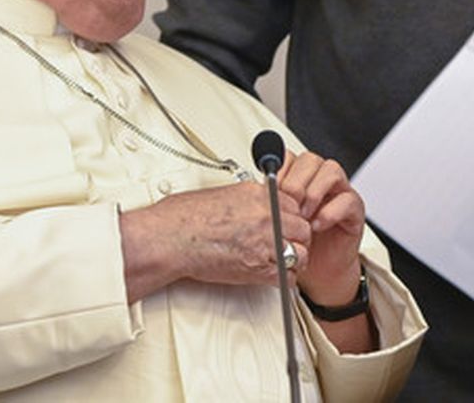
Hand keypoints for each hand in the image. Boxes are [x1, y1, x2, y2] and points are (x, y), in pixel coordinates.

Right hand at [120, 181, 310, 300]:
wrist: (170, 238)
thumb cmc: (184, 217)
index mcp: (256, 194)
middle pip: (302, 227)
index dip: (290, 215)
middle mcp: (265, 216)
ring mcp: (263, 242)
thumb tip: (257, 205)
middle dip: (297, 236)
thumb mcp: (223, 193)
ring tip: (285, 261)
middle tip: (288, 243)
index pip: (293, 203)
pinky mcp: (257, 268)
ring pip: (301, 253)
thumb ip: (248, 199)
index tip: (286, 223)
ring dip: (295, 258)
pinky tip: (277, 276)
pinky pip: (287, 277)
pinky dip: (285, 279)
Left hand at [277, 152, 364, 304]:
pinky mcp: (354, 209)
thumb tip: (259, 190)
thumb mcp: (278, 220)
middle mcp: (320, 180)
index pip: (289, 156)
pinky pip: (347, 199)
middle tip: (288, 207)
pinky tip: (317, 226)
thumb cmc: (297, 244)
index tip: (271, 191)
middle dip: (295, 183)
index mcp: (300, 177)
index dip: (279, 171)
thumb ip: (272, 201)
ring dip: (313, 193)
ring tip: (303, 217)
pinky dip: (329, 212)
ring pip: (331, 171)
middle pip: (310, 160)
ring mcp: (339, 191)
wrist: (317, 270)